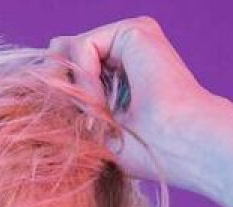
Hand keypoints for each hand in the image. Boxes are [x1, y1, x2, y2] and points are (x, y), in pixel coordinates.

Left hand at [46, 15, 228, 187]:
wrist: (180, 147)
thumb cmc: (146, 150)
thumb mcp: (95, 126)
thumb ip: (72, 92)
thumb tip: (52, 47)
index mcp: (122, 71)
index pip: (71, 70)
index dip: (61, 98)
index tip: (79, 128)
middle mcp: (127, 49)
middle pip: (65, 56)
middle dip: (62, 91)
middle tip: (87, 123)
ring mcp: (130, 37)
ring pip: (68, 51)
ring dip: (75, 92)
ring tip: (99, 119)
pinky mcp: (132, 30)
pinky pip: (80, 46)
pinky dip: (83, 80)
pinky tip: (101, 104)